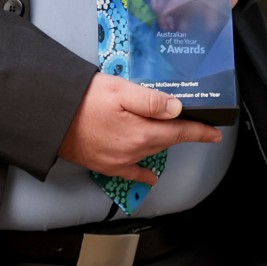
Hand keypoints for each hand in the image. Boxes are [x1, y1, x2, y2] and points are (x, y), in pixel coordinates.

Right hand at [57, 73, 224, 182]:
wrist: (50, 118)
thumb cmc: (84, 99)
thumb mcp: (121, 90)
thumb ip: (151, 101)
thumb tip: (177, 109)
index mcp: (142, 133)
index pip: (179, 132)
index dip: (200, 132)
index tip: (216, 134)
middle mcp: (134, 152)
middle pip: (167, 142)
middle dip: (184, 134)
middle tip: (199, 127)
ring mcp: (119, 161)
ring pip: (151, 153)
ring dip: (164, 144)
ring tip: (176, 135)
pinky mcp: (105, 165)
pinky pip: (131, 173)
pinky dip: (144, 173)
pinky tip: (151, 175)